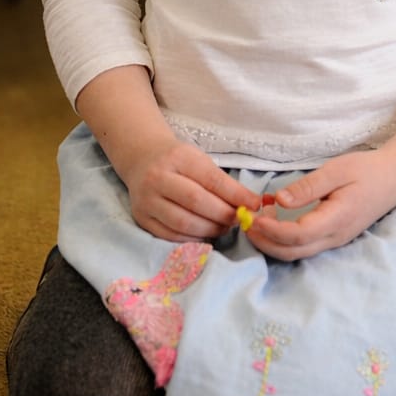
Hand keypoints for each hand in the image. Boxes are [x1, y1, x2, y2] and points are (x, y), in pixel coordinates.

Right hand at [75, 64, 260, 241]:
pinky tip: (205, 233)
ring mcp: (147, 200)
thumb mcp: (200, 160)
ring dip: (210, 229)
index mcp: (178, 158)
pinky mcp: (141, 219)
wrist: (142, 160)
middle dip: (223, 214)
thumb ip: (222, 181)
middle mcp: (158, 178)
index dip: (236, 194)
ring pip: (183, 222)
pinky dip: (192, 238)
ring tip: (224, 227)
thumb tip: (251, 204)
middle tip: (239, 219)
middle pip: (196, 202)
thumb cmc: (179, 161)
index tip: (254, 204)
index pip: (211, 179)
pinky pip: (170, 235)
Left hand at [243, 150, 395, 261]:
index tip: (252, 217)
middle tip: (244, 223)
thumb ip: (308, 187)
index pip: (298, 235)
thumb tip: (279, 200)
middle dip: (265, 242)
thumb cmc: (366, 170)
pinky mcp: (334, 238)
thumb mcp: (337, 170)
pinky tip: (274, 223)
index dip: (271, 230)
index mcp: (337, 219)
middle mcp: (335, 237)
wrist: (395, 178)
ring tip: (255, 223)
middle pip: (293, 252)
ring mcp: (335, 241)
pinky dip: (284, 241)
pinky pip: (305, 247)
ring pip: (298, 253)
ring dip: (272, 244)